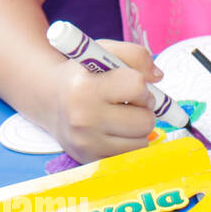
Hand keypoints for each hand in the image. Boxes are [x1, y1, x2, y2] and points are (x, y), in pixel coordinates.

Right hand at [50, 40, 161, 161]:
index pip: (138, 86)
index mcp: (84, 88)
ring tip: (120, 115)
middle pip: (145, 120)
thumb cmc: (85, 75)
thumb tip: (158, 77)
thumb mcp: (105, 52)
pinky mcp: (91, 160)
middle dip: (144, 108)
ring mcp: (86, 143)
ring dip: (139, 127)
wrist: (52, 101)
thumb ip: (136, 55)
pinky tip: (115, 131)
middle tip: (127, 102)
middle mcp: (82, 119)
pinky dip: (131, 142)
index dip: (140, 83)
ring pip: (143, 139)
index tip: (128, 83)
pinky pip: (133, 154)